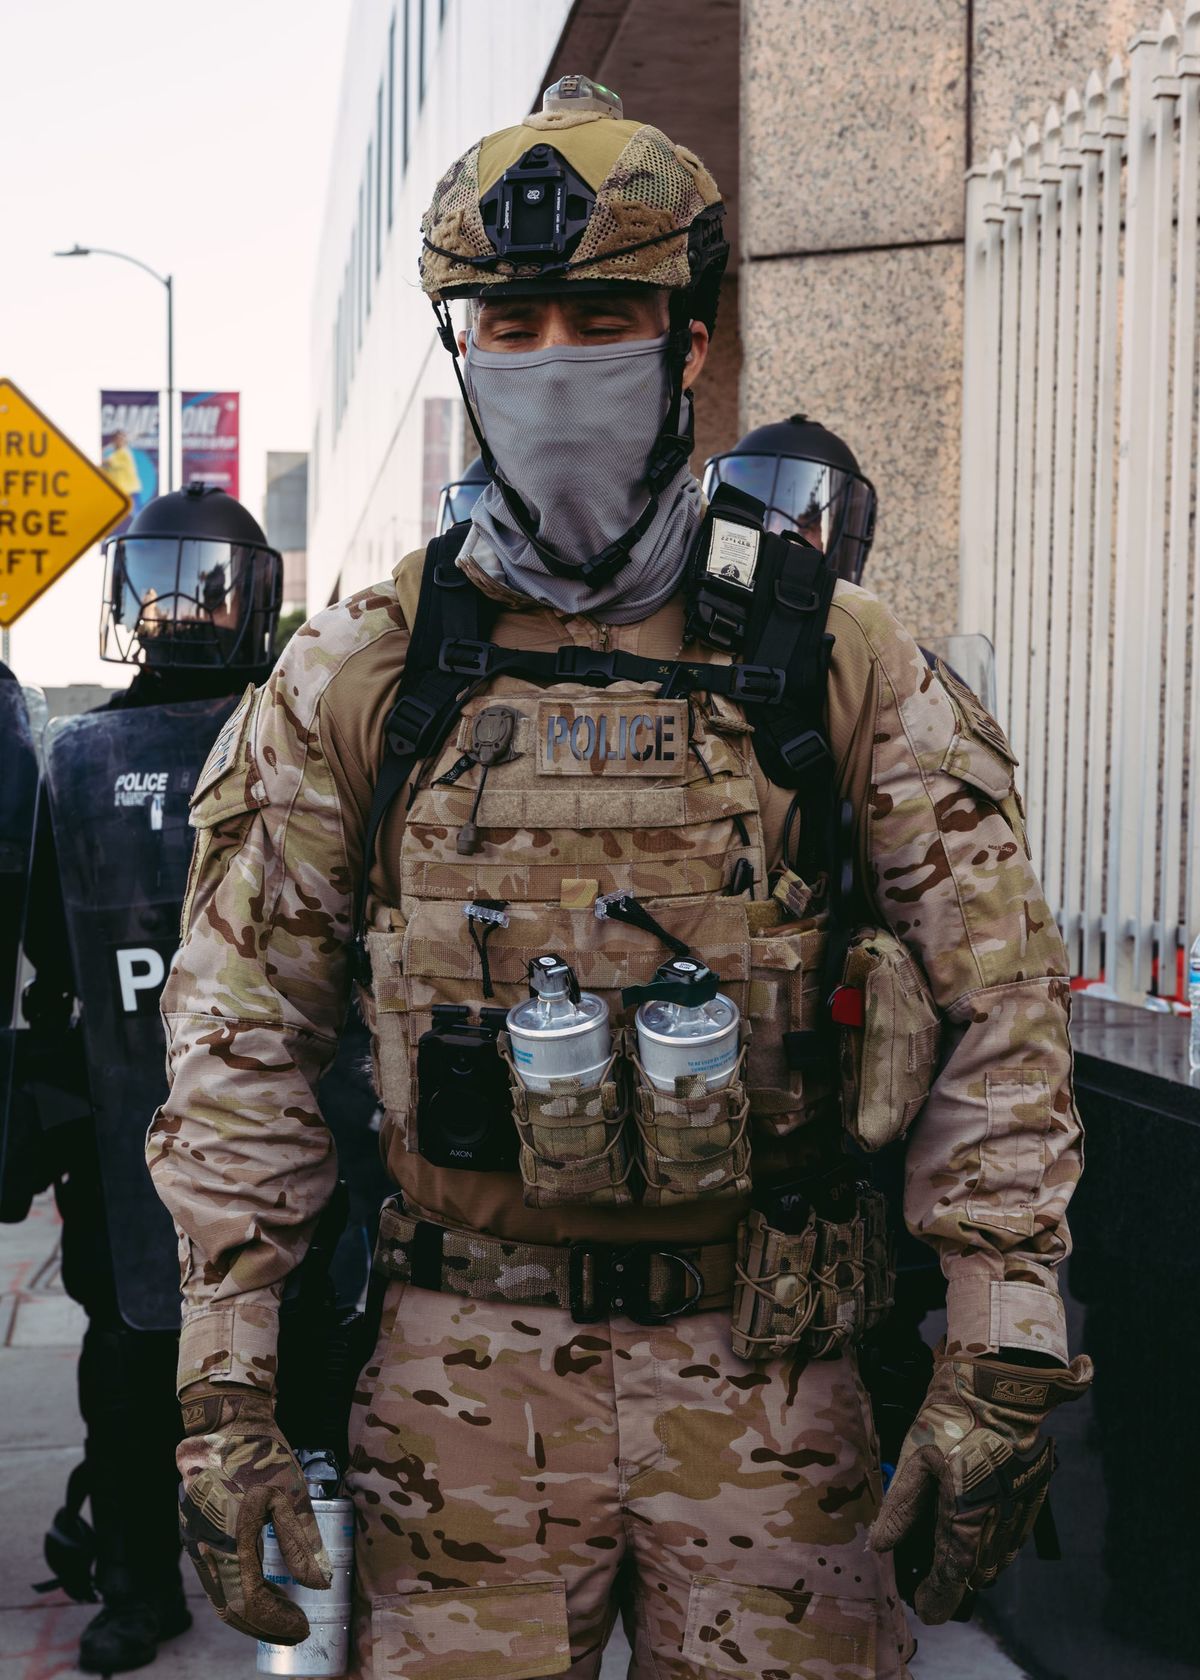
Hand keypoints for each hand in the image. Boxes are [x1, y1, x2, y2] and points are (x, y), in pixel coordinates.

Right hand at [178, 1382, 331, 1643]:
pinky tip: (260, 1589)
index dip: (277, 1620)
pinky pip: (213, 1577)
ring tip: (282, 1614)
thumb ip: (302, 1543)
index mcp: (231, 1538)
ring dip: (249, 1612)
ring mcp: (195, 1541)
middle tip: (296, 1629)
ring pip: (219, 1595)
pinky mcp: (193, 1534)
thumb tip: (320, 1585)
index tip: (303, 1627)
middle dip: (264, 1624)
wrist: (223, 1423)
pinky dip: (236, 1592)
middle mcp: (206, 1546)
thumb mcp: (290, 1493)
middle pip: (231, 1607)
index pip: (251, 1600)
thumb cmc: (261, 1453)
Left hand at [868, 1342, 1091, 1623]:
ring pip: (999, 1555)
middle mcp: (998, 1517)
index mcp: (966, 1512)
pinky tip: (981, 1535)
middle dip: (954, 1579)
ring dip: (976, 1563)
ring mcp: (1021, 1506)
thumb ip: (902, 1505)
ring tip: (951, 1562)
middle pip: (977, 1569)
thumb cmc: (952, 1416)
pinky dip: (997, 1543)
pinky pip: (1016, 1533)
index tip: (924, 1609)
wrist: (1002, 1383)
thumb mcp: (915, 1456)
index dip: (938, 1594)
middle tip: (929, 1580)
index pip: (952, 1570)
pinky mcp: (1035, 1491)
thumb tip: (882, 1544)